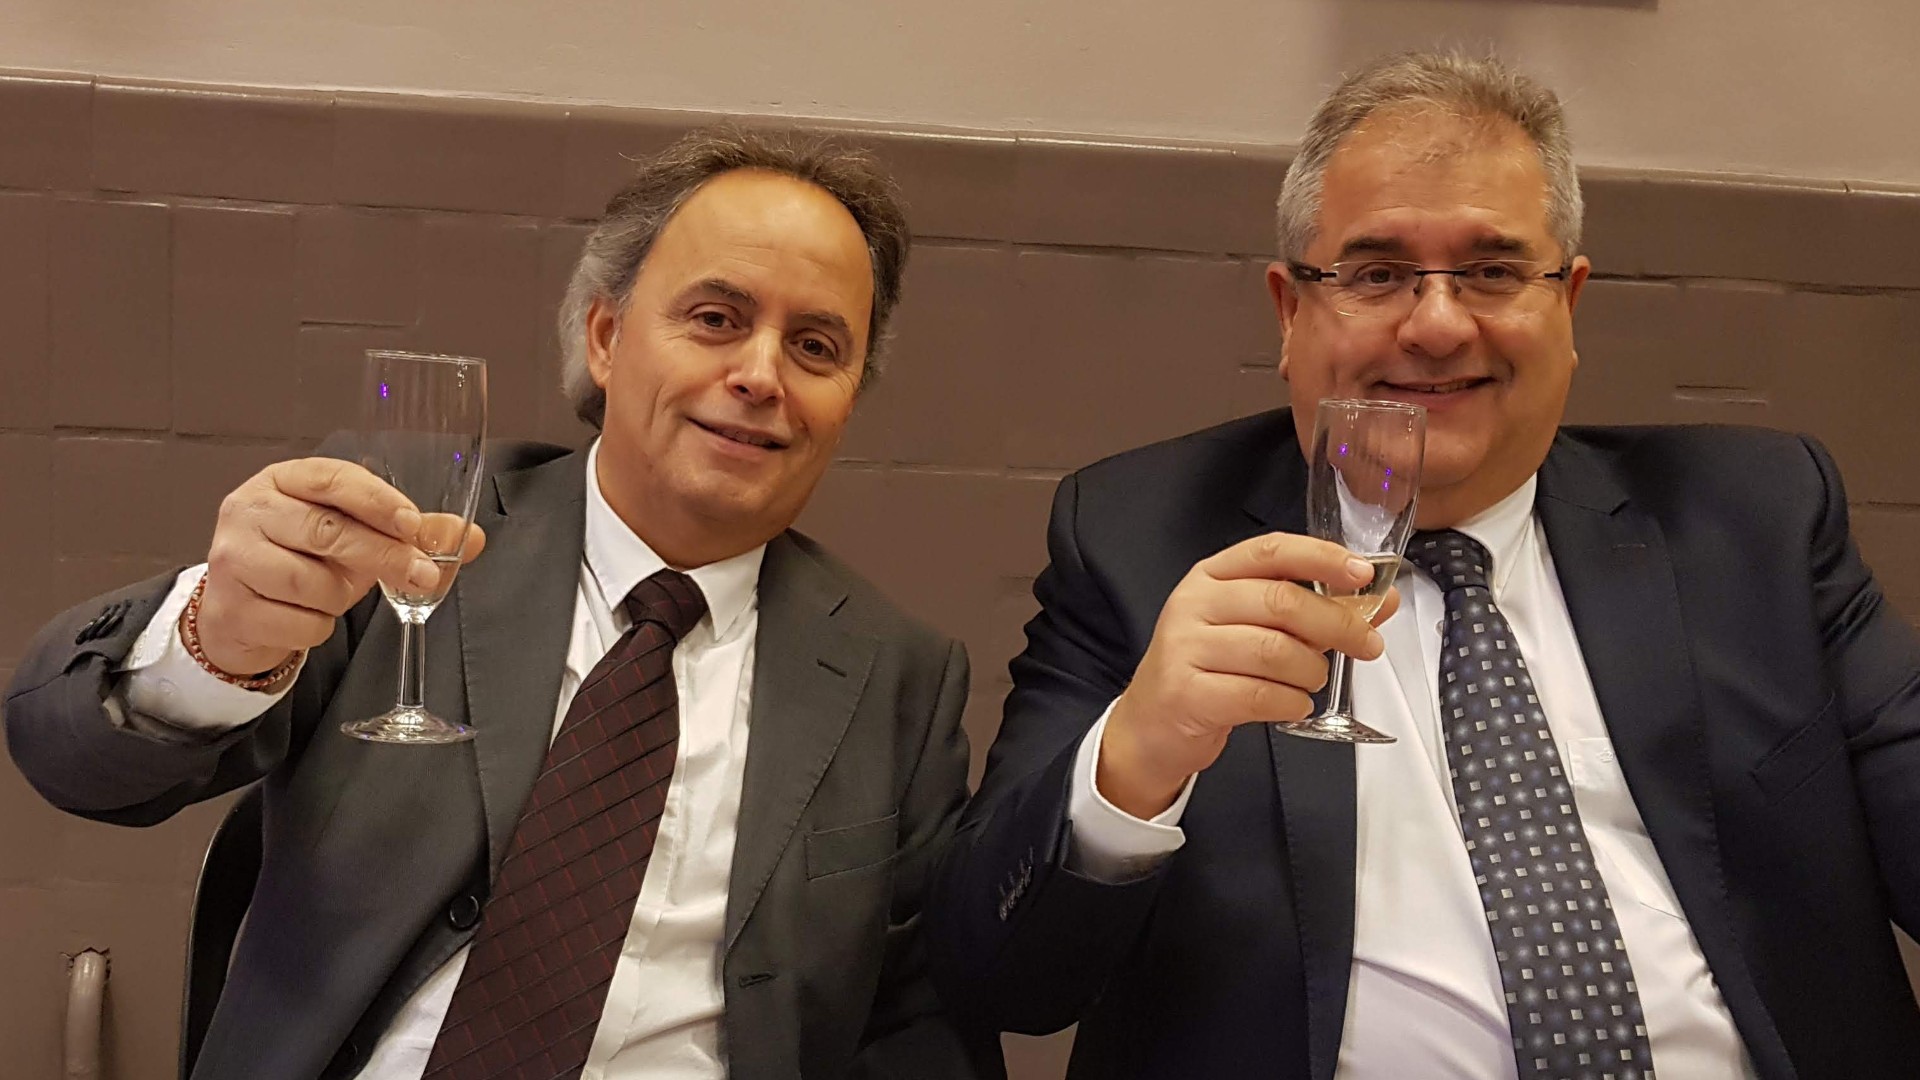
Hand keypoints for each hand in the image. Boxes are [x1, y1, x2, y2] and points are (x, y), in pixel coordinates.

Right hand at [191, 458, 487, 676]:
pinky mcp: (230, 607)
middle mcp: (250, 511)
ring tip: (335, 593)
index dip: (377, 500)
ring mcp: (233, 558)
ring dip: (340, 598)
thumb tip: (472, 537)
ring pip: (313, 583)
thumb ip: (411, 535)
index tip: (414, 524)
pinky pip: (299, 623)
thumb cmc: (303, 562)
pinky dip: (317, 628)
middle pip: (327, 531)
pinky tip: (306, 617)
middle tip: (423, 574)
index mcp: (283, 480)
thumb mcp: (356, 539)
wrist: (240, 610)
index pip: (333, 478)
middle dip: (384, 555)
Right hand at [1099, 533, 1399, 817]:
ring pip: (1274, 651)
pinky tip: (1293, 705)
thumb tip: (1382, 600)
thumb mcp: (1255, 629)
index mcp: (1212, 576)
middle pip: (1281, 601)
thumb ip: (1315, 611)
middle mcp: (1195, 604)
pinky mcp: (1187, 693)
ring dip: (1312, 670)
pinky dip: (1291, 703)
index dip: (1322, 558)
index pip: (1272, 551)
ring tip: (1313, 681)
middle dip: (1337, 623)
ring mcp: (1186, 648)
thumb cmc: (1210, 670)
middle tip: (1367, 644)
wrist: (1153, 724)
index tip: (1363, 574)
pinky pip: (1258, 695)